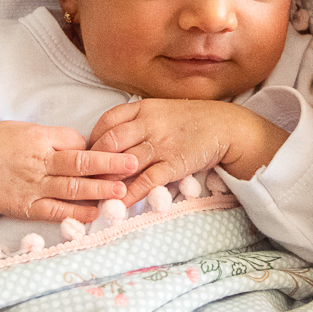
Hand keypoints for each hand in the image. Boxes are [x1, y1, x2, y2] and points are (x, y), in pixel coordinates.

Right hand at [0, 122, 138, 222]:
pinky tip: (95, 214)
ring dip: (99, 190)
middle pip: (79, 163)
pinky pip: (54, 211)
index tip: (122, 148)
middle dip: (110, 164)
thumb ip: (53, 138)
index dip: (100, 148)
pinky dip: (76, 214)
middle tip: (135, 163)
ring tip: (123, 191)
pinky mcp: (24, 207)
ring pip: (71, 189)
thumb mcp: (23, 129)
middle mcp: (38, 162)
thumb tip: (83, 146)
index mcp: (39, 139)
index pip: (77, 142)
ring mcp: (32, 186)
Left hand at [89, 99, 287, 205]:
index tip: (87, 153)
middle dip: (93, 162)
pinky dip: (130, 193)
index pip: (107, 121)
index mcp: (144, 107)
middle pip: (110, 142)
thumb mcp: (163, 110)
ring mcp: (161, 144)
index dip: (93, 138)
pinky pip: (146, 180)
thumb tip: (113, 137)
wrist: (228, 126)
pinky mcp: (174, 163)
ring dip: (107, 181)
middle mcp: (150, 123)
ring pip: (124, 162)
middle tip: (85, 177)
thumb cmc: (194, 120)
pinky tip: (120, 204)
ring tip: (95, 194)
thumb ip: (140, 120)